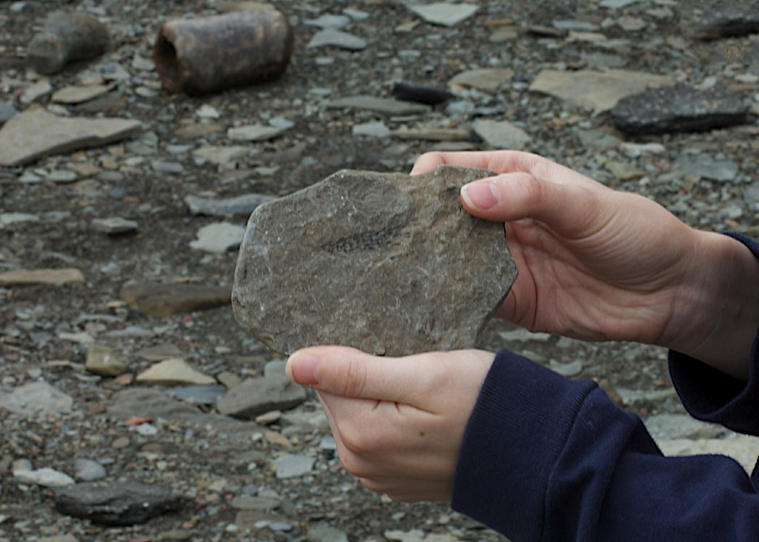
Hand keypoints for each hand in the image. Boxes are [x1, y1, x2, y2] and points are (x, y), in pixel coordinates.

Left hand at [285, 346, 493, 502]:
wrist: (533, 451)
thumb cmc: (484, 406)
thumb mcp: (420, 375)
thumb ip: (353, 371)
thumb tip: (294, 364)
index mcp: (359, 434)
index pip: (325, 375)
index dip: (357, 353)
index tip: (393, 351)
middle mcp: (360, 461)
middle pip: (340, 395)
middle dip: (369, 374)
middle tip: (414, 369)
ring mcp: (378, 473)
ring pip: (359, 411)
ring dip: (382, 393)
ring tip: (423, 390)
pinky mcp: (395, 476)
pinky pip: (378, 433)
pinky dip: (394, 415)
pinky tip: (425, 411)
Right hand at [412, 150, 758, 379]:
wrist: (669, 294)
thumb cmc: (635, 232)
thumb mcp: (584, 203)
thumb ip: (529, 196)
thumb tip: (469, 196)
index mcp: (511, 176)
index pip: (449, 168)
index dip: (423, 181)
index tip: (406, 202)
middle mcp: (498, 216)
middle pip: (438, 215)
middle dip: (414, 226)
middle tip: (389, 244)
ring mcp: (498, 258)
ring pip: (445, 257)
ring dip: (426, 265)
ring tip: (398, 276)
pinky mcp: (506, 298)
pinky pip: (465, 296)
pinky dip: (446, 299)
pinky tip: (428, 303)